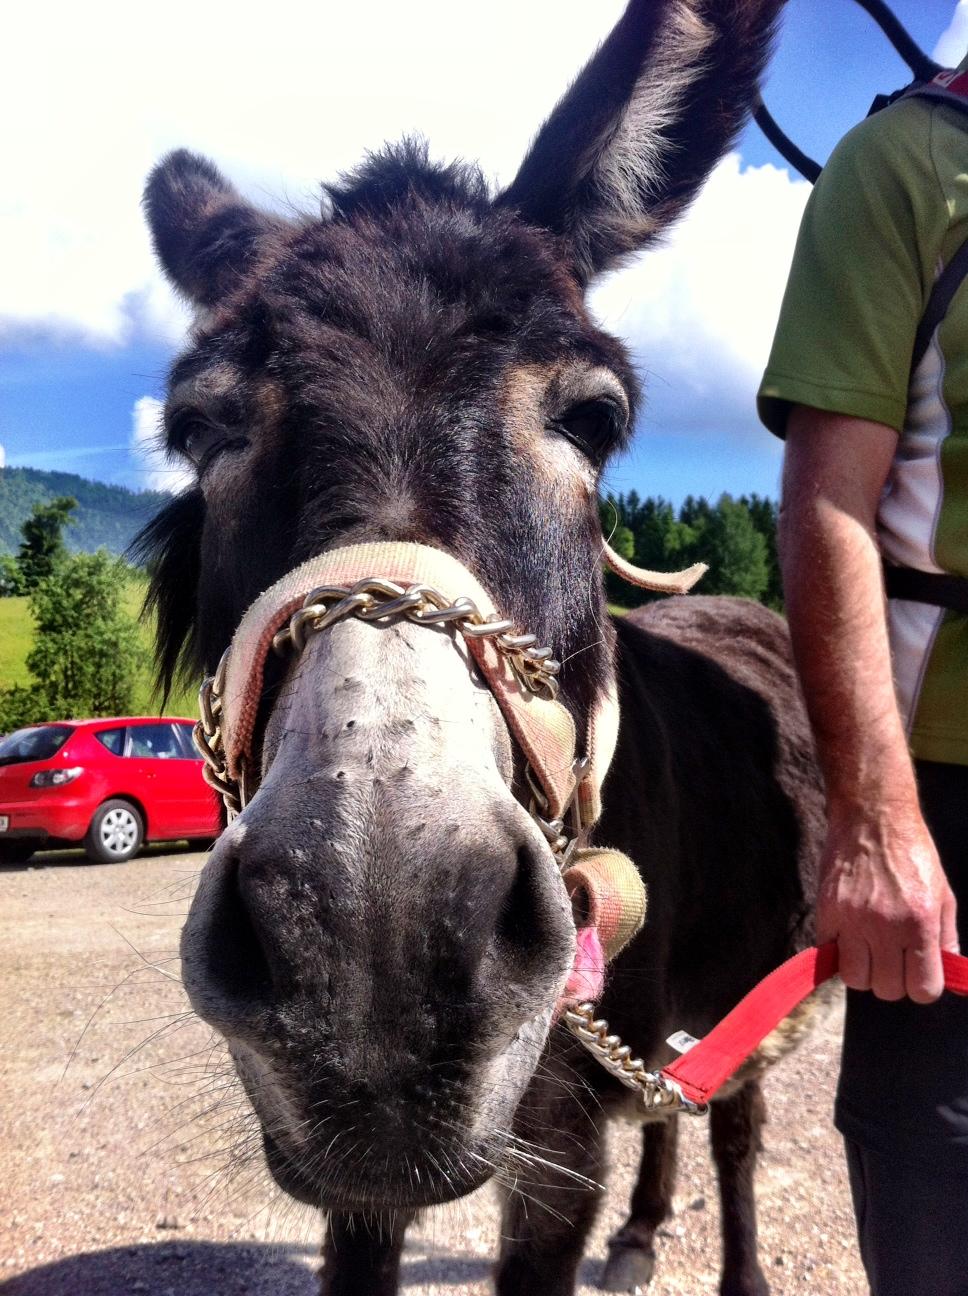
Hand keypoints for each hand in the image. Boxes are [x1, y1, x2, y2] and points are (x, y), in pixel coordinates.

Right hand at [817, 802, 958, 1002]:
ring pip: (855, 979)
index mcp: (921, 922)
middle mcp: (886, 926)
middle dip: (892, 978)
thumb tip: (946, 973)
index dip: (921, 985)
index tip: (916, 971)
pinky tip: (848, 933)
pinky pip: (829, 954)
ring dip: (863, 970)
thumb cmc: (913, 853)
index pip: (922, 989)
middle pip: (887, 989)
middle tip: (891, 956)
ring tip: (867, 949)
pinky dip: (839, 951)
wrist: (872, 817)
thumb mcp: (943, 894)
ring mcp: (853, 920)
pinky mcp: (827, 911)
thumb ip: (946, 937)